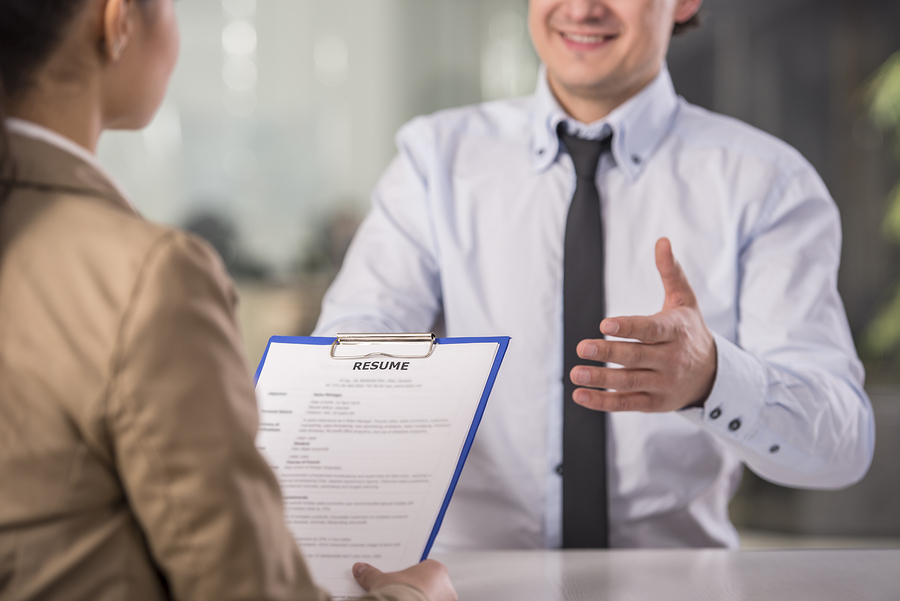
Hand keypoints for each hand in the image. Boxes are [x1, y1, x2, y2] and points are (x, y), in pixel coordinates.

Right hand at [353, 559, 456, 600]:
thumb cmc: (398, 593)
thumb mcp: (382, 581)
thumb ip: (372, 575)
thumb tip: (360, 569)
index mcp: (436, 570)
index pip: (425, 569)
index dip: (412, 574)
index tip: (402, 579)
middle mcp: (446, 586)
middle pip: (430, 585)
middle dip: (417, 590)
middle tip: (401, 593)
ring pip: (432, 599)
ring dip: (421, 600)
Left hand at [570, 238, 716, 411]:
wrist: (712, 374)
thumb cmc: (689, 330)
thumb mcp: (684, 301)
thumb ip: (671, 272)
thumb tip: (662, 241)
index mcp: (676, 331)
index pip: (650, 330)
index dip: (628, 328)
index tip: (605, 324)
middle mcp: (671, 359)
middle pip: (636, 356)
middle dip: (608, 353)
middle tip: (581, 347)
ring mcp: (663, 383)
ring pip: (629, 381)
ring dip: (600, 379)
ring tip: (575, 373)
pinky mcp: (654, 403)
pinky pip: (627, 403)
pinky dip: (603, 402)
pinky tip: (580, 395)